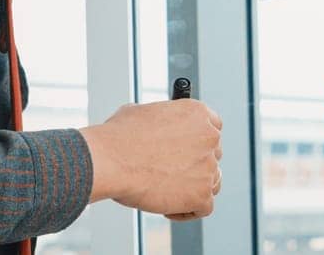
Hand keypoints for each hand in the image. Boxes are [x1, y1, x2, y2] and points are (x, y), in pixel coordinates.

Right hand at [79, 99, 223, 217]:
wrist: (110, 160)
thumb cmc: (119, 137)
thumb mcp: (141, 113)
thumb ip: (161, 120)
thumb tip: (155, 127)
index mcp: (197, 113)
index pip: (214, 127)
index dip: (200, 142)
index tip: (190, 150)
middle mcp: (209, 137)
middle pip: (213, 156)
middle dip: (195, 166)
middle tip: (173, 173)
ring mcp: (208, 167)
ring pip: (212, 182)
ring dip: (194, 187)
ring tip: (168, 192)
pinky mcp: (201, 194)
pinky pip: (204, 207)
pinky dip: (188, 211)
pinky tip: (168, 209)